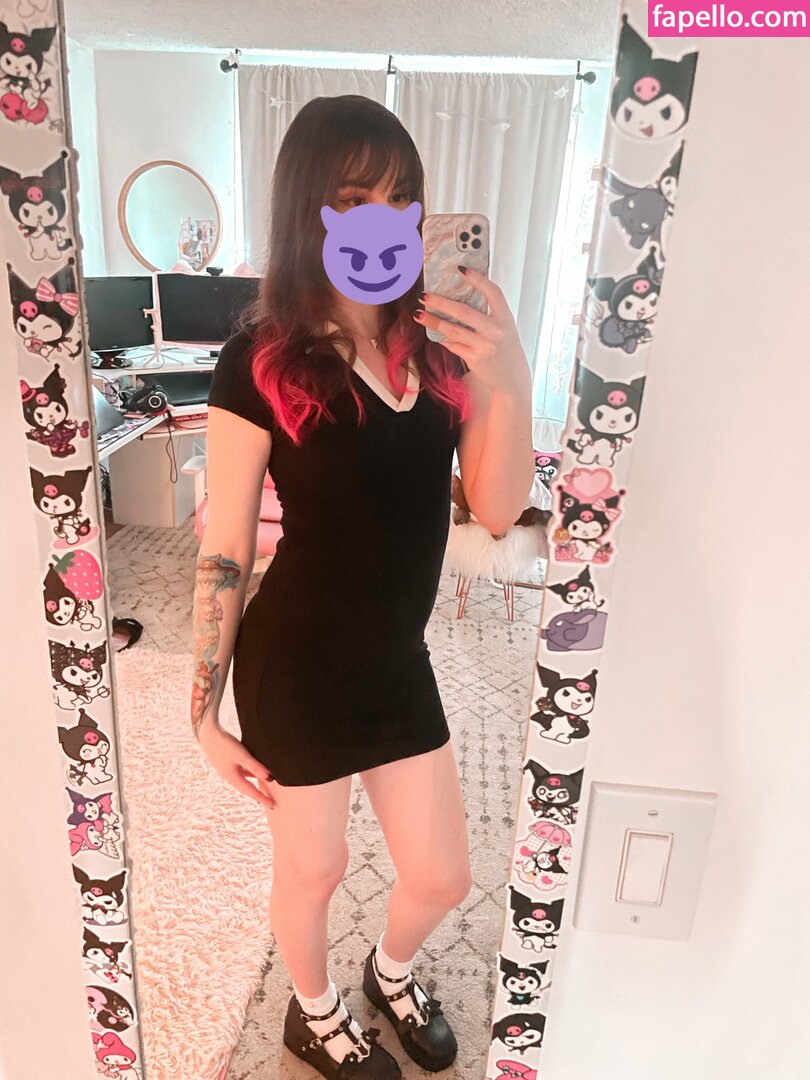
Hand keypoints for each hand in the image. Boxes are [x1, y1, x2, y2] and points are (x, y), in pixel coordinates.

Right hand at [197, 722, 276, 808]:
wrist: (207, 733)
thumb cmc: (224, 744)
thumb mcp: (242, 755)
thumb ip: (255, 767)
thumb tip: (269, 778)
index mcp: (232, 777)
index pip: (250, 791)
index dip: (262, 798)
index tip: (272, 805)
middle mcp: (229, 776)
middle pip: (246, 788)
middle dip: (257, 794)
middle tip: (269, 801)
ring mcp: (227, 769)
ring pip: (244, 779)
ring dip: (253, 784)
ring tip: (263, 788)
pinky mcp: (227, 761)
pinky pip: (241, 771)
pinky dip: (250, 773)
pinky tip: (254, 770)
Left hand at [416, 266, 529, 396]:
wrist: (510, 378)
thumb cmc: (504, 347)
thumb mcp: (503, 327)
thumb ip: (488, 313)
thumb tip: (458, 296)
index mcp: (505, 317)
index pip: (493, 293)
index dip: (478, 280)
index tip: (461, 269)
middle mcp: (496, 331)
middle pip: (464, 312)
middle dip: (441, 302)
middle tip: (424, 295)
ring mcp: (485, 346)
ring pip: (453, 330)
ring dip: (433, 321)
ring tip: (419, 314)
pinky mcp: (474, 359)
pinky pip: (453, 345)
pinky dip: (443, 339)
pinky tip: (435, 333)